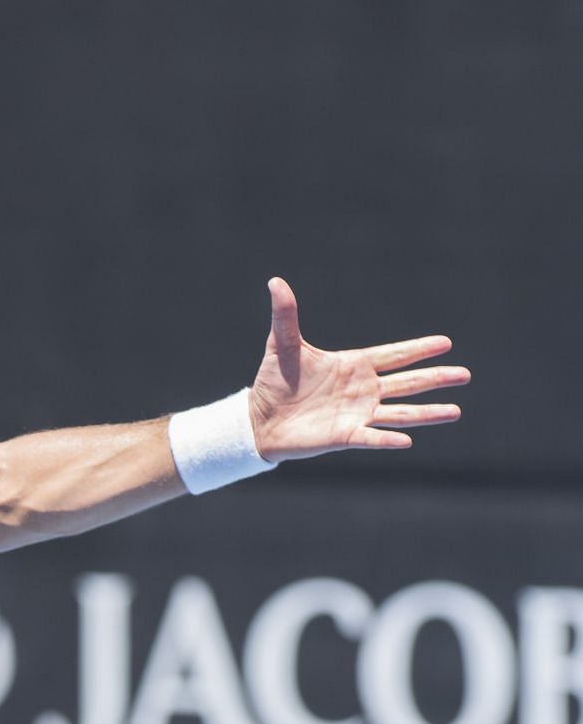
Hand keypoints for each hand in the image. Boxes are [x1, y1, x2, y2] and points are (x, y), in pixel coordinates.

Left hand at [248, 277, 467, 461]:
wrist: (257, 419)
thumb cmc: (274, 382)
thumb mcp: (281, 345)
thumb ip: (285, 316)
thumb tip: (275, 282)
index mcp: (354, 366)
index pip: (394, 355)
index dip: (418, 349)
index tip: (446, 343)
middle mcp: (362, 390)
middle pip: (407, 383)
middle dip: (435, 378)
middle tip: (465, 374)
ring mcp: (356, 414)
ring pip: (399, 413)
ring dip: (427, 413)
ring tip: (456, 411)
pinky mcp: (343, 436)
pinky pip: (371, 438)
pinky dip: (387, 439)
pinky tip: (407, 441)